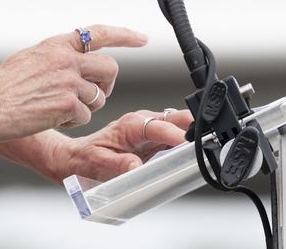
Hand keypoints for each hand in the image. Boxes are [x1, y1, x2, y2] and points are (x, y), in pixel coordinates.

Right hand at [0, 24, 146, 141]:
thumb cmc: (2, 87)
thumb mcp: (30, 58)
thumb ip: (56, 56)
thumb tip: (75, 58)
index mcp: (57, 44)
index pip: (99, 33)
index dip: (124, 35)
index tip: (142, 39)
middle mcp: (66, 59)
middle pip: (110, 68)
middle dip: (107, 84)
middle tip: (96, 95)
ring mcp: (68, 80)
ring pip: (99, 96)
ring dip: (86, 106)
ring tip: (61, 108)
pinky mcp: (67, 103)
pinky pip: (86, 115)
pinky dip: (73, 120)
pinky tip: (52, 117)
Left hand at [51, 107, 194, 182]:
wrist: (78, 157)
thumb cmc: (87, 159)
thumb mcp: (99, 163)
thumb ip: (118, 165)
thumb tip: (136, 167)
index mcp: (130, 125)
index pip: (156, 126)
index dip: (172, 133)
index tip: (185, 142)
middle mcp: (142, 123)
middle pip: (173, 119)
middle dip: (191, 125)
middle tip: (207, 137)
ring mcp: (150, 129)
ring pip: (177, 125)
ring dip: (192, 132)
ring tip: (206, 145)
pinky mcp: (154, 138)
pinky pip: (174, 137)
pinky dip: (186, 141)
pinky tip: (193, 151)